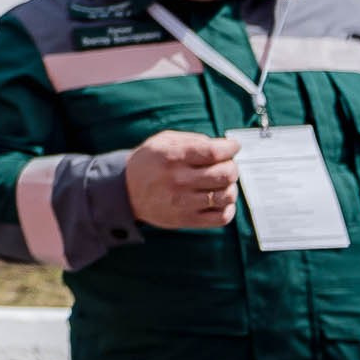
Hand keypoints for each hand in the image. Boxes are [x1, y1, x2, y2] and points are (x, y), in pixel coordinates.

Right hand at [125, 130, 240, 228]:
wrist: (126, 192)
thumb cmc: (149, 162)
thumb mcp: (163, 141)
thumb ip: (193, 140)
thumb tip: (223, 147)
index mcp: (173, 156)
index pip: (214, 152)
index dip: (230, 148)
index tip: (233, 146)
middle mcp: (179, 180)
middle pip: (225, 174)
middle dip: (232, 166)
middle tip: (227, 165)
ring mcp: (183, 202)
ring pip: (226, 195)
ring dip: (231, 187)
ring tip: (222, 183)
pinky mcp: (186, 220)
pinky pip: (221, 218)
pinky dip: (229, 208)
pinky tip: (221, 200)